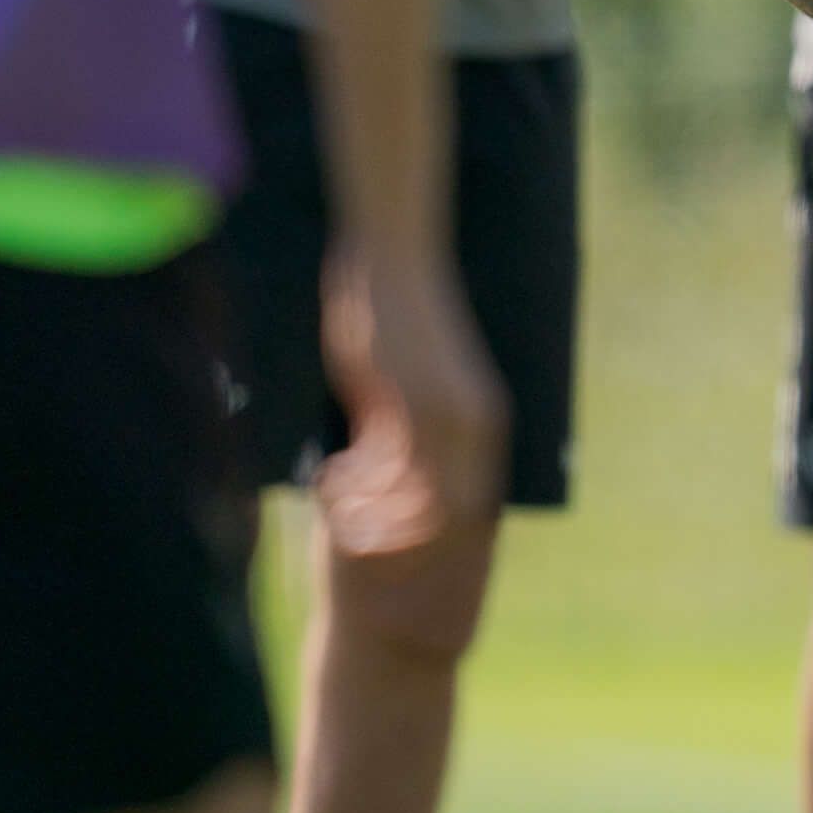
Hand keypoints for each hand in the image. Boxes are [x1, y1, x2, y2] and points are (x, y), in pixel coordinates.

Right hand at [311, 245, 507, 564]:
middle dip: (406, 540)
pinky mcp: (411, 400)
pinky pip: (391, 467)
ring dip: (375, 517)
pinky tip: (328, 479)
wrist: (397, 261)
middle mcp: (475, 423)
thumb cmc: (397, 319)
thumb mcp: (411, 384)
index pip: (473, 503)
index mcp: (483, 420)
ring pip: (420, 500)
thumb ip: (406, 429)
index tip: (398, 551)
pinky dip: (360, 487)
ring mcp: (446, 414)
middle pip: (452, 514)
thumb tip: (387, 470)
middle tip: (362, 546)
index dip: (436, 535)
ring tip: (339, 516)